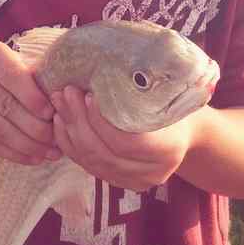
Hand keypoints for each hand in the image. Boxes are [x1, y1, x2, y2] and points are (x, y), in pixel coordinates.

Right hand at [0, 38, 61, 165]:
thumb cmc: (7, 71)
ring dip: (27, 144)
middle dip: (34, 125)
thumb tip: (65, 97)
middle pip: (4, 105)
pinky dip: (14, 154)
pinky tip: (34, 158)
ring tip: (50, 153)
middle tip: (56, 138)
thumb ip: (37, 75)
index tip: (51, 112)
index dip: (31, 95)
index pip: (10, 74)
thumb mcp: (19, 62)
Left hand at [51, 86, 206, 190]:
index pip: (126, 142)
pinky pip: (86, 165)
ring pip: (91, 161)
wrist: (183, 132)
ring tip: (59, 103)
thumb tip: (105, 62)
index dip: (101, 121)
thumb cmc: (172, 103)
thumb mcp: (164, 93)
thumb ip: (140, 89)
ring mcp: (134, 182)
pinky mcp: (118, 182)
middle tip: (66, 92)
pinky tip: (60, 121)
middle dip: (79, 121)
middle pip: (104, 153)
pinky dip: (69, 143)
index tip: (89, 95)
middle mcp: (151, 172)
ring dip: (69, 130)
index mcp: (168, 148)